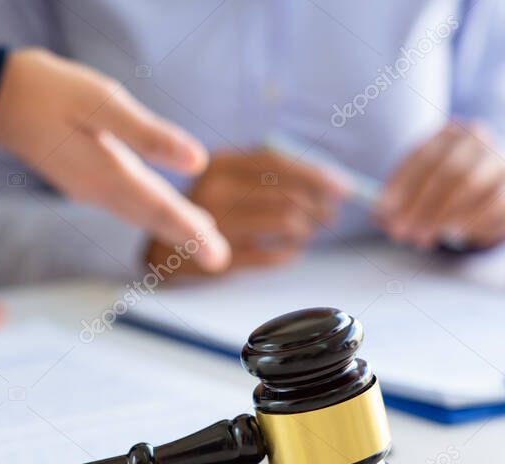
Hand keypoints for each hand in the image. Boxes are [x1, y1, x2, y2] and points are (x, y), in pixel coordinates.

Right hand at [0, 48, 229, 271]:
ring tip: (203, 238)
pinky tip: (163, 208)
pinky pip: (125, 202)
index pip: (159, 207)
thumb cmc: (48, 90)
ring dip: (169, 226)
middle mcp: (96, 188)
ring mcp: (86, 186)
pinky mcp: (80, 177)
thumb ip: (148, 134)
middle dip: (187, 237)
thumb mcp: (101, 101)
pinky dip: (149, 210)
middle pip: (150, 216)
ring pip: (137, 212)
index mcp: (106, 171)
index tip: (217, 255)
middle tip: (219, 259)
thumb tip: (198, 162)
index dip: (191, 231)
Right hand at [147, 149, 345, 273]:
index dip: (316, 176)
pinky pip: (273, 254)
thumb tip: (333, 185)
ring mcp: (217, 226)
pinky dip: (290, 253)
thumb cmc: (209, 209)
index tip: (343, 189)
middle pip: (288, 194)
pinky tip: (290, 251)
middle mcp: (216, 190)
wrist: (161, 249)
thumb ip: (272, 174)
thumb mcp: (229, 179)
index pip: (279, 164)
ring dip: (306, 230)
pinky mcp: (219, 258)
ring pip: (287, 223)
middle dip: (318, 207)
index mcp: (220, 164)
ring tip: (306, 232)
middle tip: (328, 217)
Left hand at [376, 122, 504, 249]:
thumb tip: (379, 215)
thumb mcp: (417, 186)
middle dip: (420, 205)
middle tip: (400, 231)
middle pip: (447, 172)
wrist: (488, 190)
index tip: (383, 209)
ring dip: (441, 216)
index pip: (423, 155)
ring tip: (421, 238)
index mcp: (449, 132)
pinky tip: (452, 235)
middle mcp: (478, 139)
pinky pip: (493, 205)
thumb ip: (398, 198)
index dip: (401, 184)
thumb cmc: (442, 186)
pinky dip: (468, 222)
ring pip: (471, 186)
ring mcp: (501, 161)